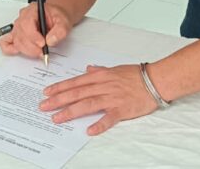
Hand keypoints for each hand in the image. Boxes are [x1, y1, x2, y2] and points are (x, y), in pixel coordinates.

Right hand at [0, 1, 72, 57]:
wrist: (55, 18)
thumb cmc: (57, 17)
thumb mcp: (64, 21)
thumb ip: (60, 30)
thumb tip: (50, 40)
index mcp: (33, 10)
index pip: (27, 23)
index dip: (33, 36)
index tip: (43, 44)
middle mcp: (22, 17)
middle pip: (20, 33)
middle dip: (31, 46)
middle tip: (43, 52)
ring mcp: (18, 27)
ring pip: (16, 40)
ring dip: (26, 50)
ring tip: (38, 53)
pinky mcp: (16, 36)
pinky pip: (6, 43)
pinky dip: (9, 49)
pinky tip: (19, 52)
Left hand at [40, 64, 157, 135]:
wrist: (155, 80)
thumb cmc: (136, 75)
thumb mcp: (115, 68)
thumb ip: (99, 71)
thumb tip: (88, 69)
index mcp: (101, 76)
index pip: (76, 82)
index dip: (60, 87)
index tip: (47, 92)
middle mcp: (104, 86)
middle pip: (77, 93)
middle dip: (58, 100)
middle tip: (43, 106)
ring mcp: (112, 98)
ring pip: (87, 104)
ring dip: (71, 111)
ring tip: (57, 118)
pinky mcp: (122, 109)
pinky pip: (109, 118)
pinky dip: (99, 124)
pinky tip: (89, 130)